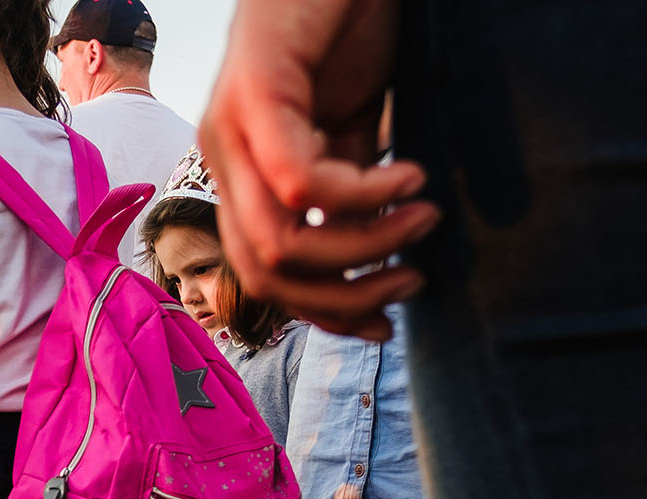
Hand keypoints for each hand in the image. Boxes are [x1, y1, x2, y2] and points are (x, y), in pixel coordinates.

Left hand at [198, 0, 437, 338]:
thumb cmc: (350, 24)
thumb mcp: (352, 125)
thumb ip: (351, 189)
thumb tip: (377, 260)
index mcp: (240, 170)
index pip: (263, 273)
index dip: (322, 311)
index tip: (386, 321)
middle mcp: (223, 155)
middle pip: (263, 272)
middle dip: (344, 295)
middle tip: (412, 280)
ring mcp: (229, 125)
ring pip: (277, 238)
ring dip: (361, 247)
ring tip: (424, 220)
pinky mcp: (254, 91)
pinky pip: (298, 179)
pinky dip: (359, 195)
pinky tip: (409, 176)